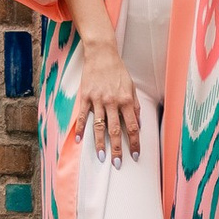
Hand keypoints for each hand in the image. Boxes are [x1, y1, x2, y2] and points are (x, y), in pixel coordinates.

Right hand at [70, 36, 144, 164]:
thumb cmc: (118, 71)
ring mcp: (98, 100)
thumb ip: (135, 106)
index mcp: (126, 100)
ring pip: (99, 126)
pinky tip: (79, 140)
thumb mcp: (131, 87)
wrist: (101, 54)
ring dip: (100, 143)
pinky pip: (84, 115)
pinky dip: (81, 128)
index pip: (132, 126)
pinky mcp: (86, 96)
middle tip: (118, 164)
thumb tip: (138, 124)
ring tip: (102, 157)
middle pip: (116, 130)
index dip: (135, 142)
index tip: (135, 154)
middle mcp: (113, 102)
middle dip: (118, 149)